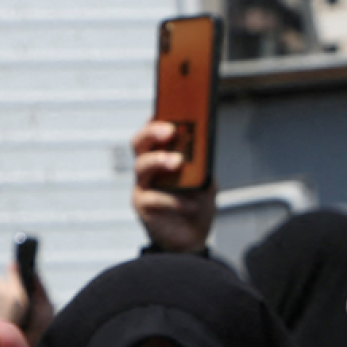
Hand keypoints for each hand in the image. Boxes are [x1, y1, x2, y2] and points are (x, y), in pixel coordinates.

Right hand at [131, 119, 215, 253]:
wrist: (193, 239)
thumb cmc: (197, 205)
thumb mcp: (206, 182)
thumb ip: (203, 166)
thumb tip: (204, 149)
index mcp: (161, 156)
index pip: (153, 132)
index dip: (156, 118)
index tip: (166, 108)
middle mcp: (148, 168)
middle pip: (140, 142)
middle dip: (152, 132)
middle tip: (170, 131)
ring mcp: (143, 185)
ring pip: (141, 165)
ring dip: (159, 160)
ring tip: (178, 162)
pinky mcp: (142, 205)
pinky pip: (154, 197)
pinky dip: (174, 200)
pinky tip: (190, 204)